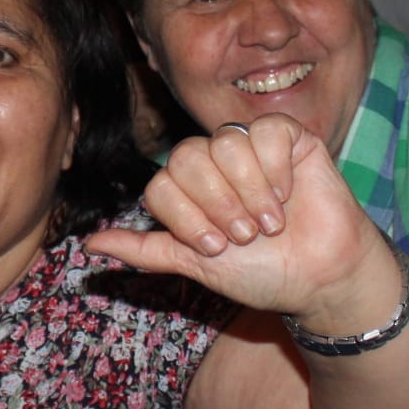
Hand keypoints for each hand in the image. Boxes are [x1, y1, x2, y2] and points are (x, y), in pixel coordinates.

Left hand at [84, 116, 394, 322]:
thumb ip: (145, 250)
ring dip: (248, 192)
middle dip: (215, 205)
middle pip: (187, 158)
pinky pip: (265, 132)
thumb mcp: (194, 265)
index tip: (215, 248)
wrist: (319, 277)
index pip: (161, 184)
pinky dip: (276, 169)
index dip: (186, 217)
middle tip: (243, 236)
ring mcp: (249, 146)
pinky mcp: (288, 136)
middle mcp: (213, 163)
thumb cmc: (260, 272)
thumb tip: (89, 245)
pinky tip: (290, 194)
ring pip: (224, 144)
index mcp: (186, 190)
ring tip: (270, 224)